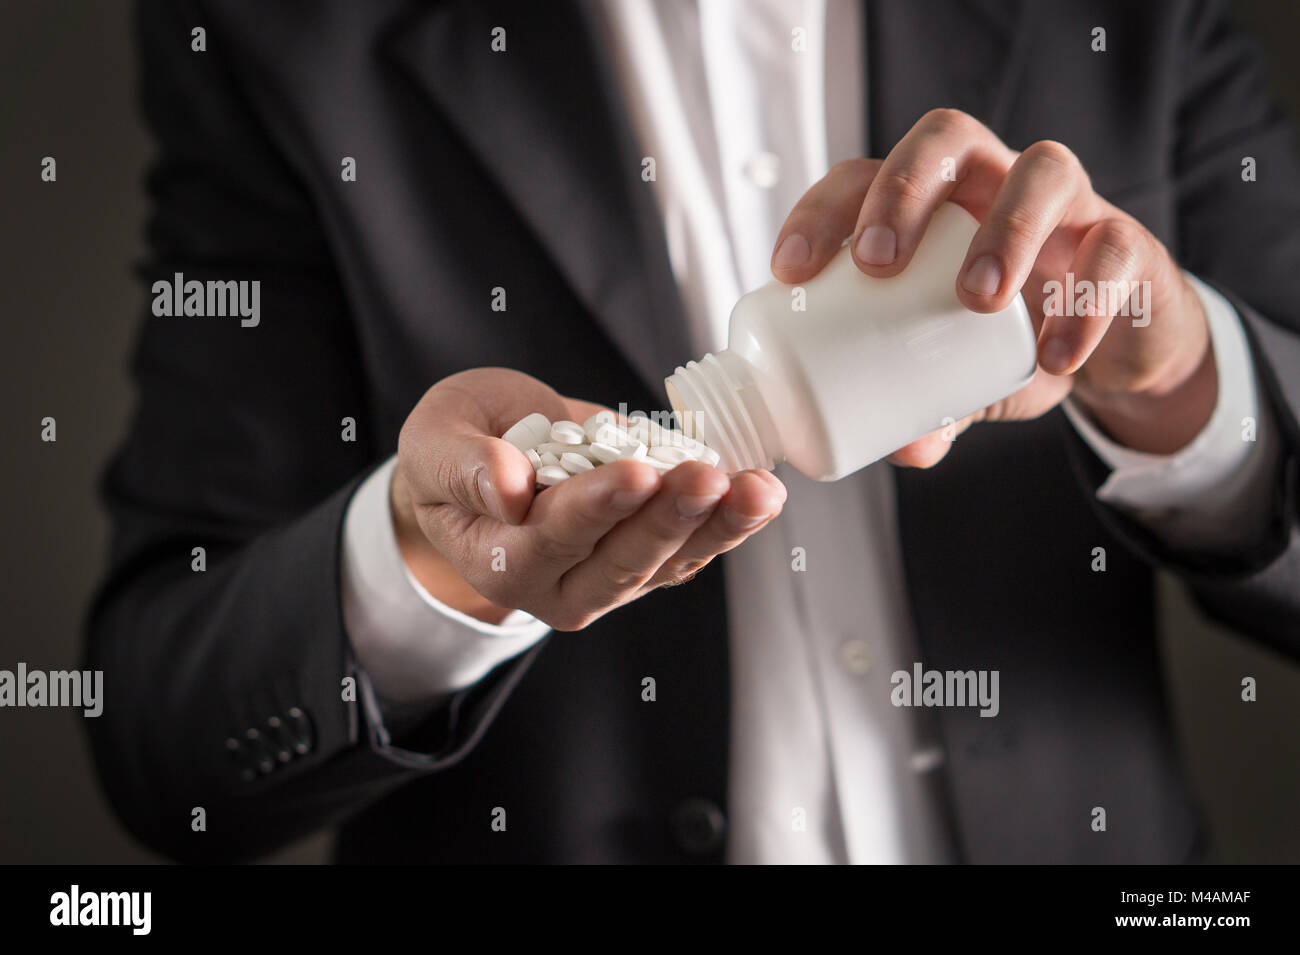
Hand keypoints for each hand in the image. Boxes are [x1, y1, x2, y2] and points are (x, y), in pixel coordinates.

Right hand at [392, 368, 785, 629]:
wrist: (485, 466)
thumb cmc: (456, 451)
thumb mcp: (435, 441)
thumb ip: (462, 465)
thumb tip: (508, 487)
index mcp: (502, 560)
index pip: (554, 537)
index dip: (597, 506)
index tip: (638, 473)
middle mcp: (560, 585)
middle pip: (623, 561)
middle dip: (671, 518)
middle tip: (710, 477)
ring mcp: (610, 579)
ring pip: (669, 562)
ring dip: (718, 526)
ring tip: (757, 490)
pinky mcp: (648, 560)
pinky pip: (693, 549)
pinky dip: (730, 523)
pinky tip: (762, 494)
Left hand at [771, 108, 1216, 464]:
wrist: (1118, 344)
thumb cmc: (1013, 337)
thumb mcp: (960, 377)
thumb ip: (928, 408)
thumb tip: (901, 451)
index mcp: (931, 203)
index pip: (864, 174)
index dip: (822, 211)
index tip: (791, 272)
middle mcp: (994, 181)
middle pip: (946, 137)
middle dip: (903, 192)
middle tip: (878, 267)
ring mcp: (1069, 204)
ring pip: (1044, 169)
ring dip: (1006, 229)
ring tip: (976, 299)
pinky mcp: (1129, 242)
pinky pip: (1116, 248)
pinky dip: (1086, 300)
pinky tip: (1056, 355)